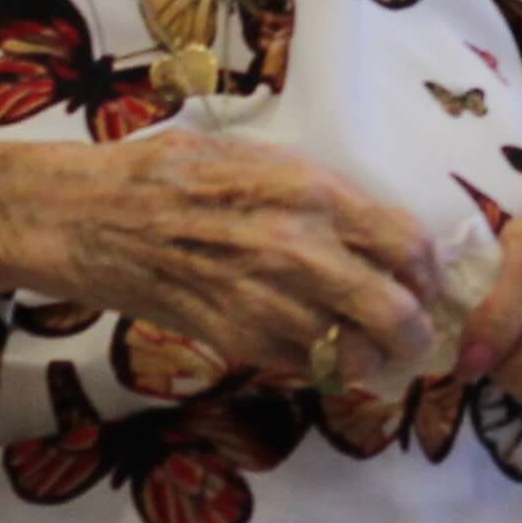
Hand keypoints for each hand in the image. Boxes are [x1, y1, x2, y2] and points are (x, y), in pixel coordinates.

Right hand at [0, 134, 444, 387]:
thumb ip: (316, 190)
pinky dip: (319, 368)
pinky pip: (300, 368)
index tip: (429, 280)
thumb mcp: (255, 154)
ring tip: (377, 354)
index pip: (405, 243)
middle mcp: (297, 251)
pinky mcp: (233, 340)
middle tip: (419, 334)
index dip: (429, 271)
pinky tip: (320, 355)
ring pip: (352, 353)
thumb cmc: (171, 172)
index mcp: (310, 192)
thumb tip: (372, 221)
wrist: (91, 217)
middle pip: (394, 312)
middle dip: (417, 332)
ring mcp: (264, 303)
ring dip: (372, 359)